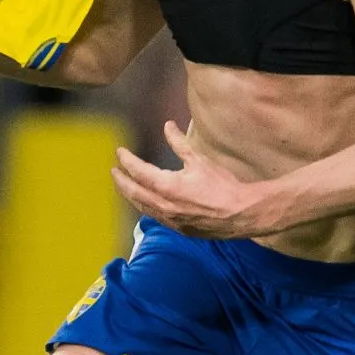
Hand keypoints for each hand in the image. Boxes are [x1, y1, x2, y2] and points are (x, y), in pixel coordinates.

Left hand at [110, 123, 273, 239]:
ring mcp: (170, 219)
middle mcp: (163, 205)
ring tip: (126, 187)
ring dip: (131, 195)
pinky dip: (145, 207)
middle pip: (133, 192)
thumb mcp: (200, 160)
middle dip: (121, 181)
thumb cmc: (222, 186)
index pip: (138, 171)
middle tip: (114, 171)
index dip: (127, 160)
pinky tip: (146, 203)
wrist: (241, 213)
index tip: (120, 152)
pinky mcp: (179, 229)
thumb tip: (167, 126)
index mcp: (167, 186)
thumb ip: (179, 143)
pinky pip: (155, 217)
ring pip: (142, 207)